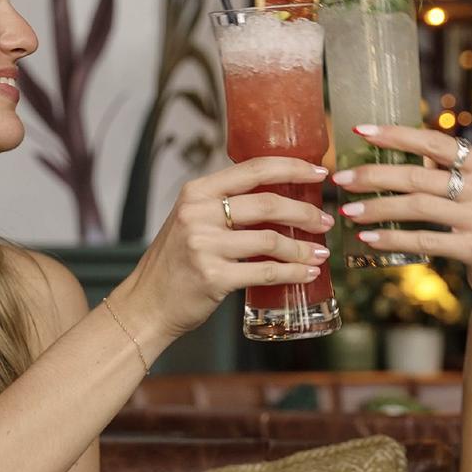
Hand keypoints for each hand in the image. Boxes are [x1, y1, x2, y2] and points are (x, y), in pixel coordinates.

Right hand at [119, 157, 332, 340]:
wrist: (146, 303)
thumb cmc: (176, 262)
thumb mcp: (192, 220)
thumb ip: (225, 205)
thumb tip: (280, 198)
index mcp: (197, 192)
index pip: (253, 169)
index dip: (292, 168)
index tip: (319, 173)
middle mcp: (198, 214)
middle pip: (267, 204)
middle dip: (305, 212)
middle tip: (324, 221)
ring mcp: (204, 246)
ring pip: (270, 240)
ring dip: (302, 247)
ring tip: (319, 253)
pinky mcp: (213, 277)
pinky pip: (266, 273)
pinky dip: (292, 273)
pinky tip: (306, 273)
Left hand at [332, 125, 471, 304]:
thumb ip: (447, 174)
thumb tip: (391, 158)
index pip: (434, 142)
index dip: (396, 135)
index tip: (362, 131)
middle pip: (418, 175)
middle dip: (373, 176)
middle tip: (342, 178)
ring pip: (416, 206)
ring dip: (376, 208)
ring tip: (348, 210)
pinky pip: (424, 239)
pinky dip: (392, 239)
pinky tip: (369, 238)